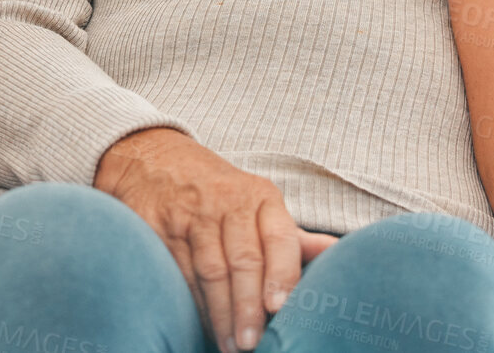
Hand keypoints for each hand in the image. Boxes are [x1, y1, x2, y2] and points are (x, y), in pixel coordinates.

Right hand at [95, 128, 313, 352]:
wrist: (153, 158)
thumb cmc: (219, 192)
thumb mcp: (258, 203)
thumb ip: (294, 236)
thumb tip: (339, 253)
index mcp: (260, 197)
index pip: (278, 237)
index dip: (280, 273)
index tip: (279, 307)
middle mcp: (226, 201)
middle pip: (241, 260)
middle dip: (247, 306)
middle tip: (251, 343)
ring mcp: (189, 213)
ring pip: (209, 271)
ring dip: (219, 313)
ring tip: (229, 345)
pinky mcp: (157, 226)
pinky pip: (178, 271)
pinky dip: (191, 303)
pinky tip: (201, 324)